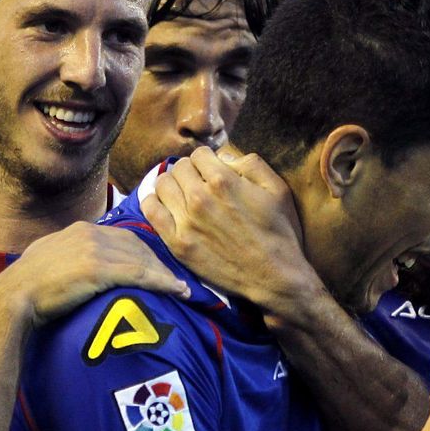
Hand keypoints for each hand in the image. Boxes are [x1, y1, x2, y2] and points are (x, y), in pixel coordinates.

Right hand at [0, 224, 189, 325]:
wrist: (13, 297)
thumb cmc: (27, 287)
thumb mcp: (49, 259)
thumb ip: (70, 255)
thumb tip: (80, 266)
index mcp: (81, 229)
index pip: (123, 237)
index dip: (143, 253)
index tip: (156, 268)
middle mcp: (90, 233)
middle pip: (136, 245)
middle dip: (158, 263)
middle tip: (175, 280)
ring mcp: (94, 249)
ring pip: (142, 259)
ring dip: (165, 274)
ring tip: (181, 289)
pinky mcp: (98, 268)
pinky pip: (140, 273)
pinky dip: (162, 282)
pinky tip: (176, 291)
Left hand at [140, 147, 317, 311]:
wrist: (274, 276)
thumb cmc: (279, 232)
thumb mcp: (277, 189)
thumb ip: (251, 163)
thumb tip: (223, 156)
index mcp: (223, 180)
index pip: (199, 154)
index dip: (208, 161)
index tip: (212, 172)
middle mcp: (200, 197)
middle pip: (179, 167)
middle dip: (190, 171)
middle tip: (199, 184)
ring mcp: (186, 222)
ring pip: (162, 184)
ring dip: (173, 184)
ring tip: (183, 194)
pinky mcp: (177, 244)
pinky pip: (151, 210)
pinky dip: (155, 202)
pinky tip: (168, 206)